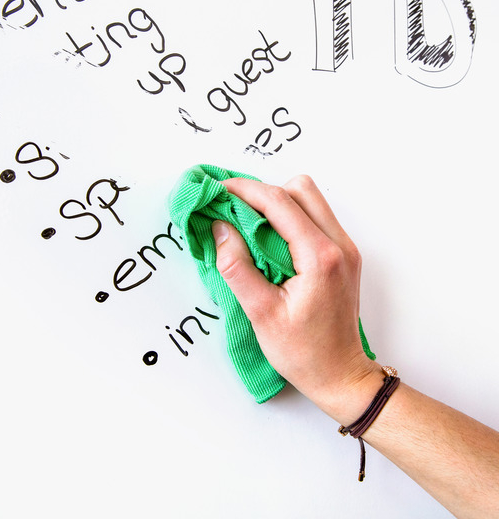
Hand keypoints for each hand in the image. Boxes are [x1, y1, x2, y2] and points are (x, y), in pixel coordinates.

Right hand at [212, 175, 379, 421]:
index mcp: (320, 257)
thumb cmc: (303, 352)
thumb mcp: (260, 313)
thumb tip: (220, 228)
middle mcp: (339, 245)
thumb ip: (237, 267)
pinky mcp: (343, 254)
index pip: (279, 203)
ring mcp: (345, 247)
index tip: (217, 190)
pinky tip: (268, 237)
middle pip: (300, 189)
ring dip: (277, 202)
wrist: (340, 374)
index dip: (244, 190)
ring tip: (248, 223)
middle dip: (262, 192)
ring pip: (310, 199)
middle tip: (232, 208)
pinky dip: (289, 216)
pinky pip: (315, 217)